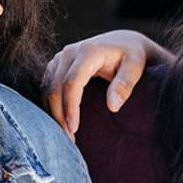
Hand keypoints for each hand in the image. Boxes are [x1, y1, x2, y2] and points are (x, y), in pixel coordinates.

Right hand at [43, 31, 169, 137]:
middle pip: (55, 87)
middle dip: (59, 115)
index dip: (70, 107)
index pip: (72, 82)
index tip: (74, 129)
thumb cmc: (132, 56)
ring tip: (64, 135)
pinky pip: (46, 86)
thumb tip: (113, 106)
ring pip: (47, 88)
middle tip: (68, 140)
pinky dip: (50, 105)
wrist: (123, 42)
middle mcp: (69, 52)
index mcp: (89, 51)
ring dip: (52, 112)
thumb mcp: (135, 67)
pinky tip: (59, 121)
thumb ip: (125, 85)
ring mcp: (60, 58)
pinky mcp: (56, 65)